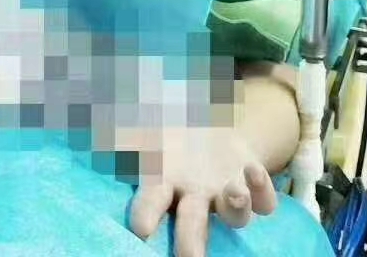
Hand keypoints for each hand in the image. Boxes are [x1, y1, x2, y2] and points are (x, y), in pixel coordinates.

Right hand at [129, 124, 278, 256]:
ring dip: (235, 208)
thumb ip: (124, 132)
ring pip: (234, 216)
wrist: (211, 123)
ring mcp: (225, 193)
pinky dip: (262, 190)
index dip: (146, 216)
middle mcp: (195, 198)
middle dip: (191, 243)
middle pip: (192, 226)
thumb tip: (102, 136)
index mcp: (163, 185)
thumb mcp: (143, 124)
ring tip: (234, 191)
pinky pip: (264, 200)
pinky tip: (254, 170)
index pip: (150, 204)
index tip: (141, 229)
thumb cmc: (168, 129)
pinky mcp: (252, 185)